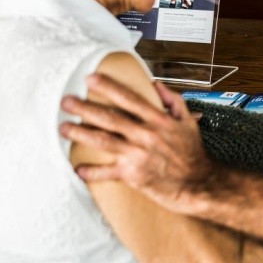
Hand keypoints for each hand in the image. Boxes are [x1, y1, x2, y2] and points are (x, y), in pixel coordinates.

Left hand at [59, 73, 210, 206]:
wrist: (198, 182)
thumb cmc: (192, 153)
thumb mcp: (188, 121)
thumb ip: (173, 100)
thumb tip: (156, 85)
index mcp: (159, 120)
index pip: (129, 98)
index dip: (108, 87)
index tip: (92, 79)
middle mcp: (146, 134)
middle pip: (110, 118)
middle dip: (85, 108)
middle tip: (66, 102)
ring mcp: (138, 154)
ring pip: (103, 140)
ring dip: (80, 133)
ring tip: (63, 128)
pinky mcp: (133, 174)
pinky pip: (106, 172)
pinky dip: (91, 172)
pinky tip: (78, 169)